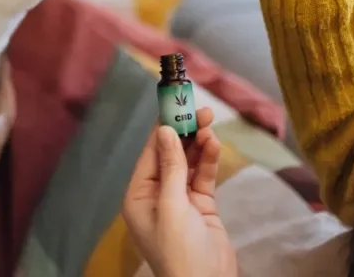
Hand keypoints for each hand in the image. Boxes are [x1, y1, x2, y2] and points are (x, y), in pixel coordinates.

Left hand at [122, 108, 236, 276]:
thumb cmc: (180, 249)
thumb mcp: (172, 206)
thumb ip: (171, 167)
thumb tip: (164, 131)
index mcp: (138, 196)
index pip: (151, 154)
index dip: (164, 129)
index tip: (176, 105)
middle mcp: (156, 194)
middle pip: (170, 155)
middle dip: (185, 133)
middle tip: (201, 111)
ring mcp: (179, 200)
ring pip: (188, 163)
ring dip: (199, 144)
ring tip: (211, 124)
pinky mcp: (200, 205)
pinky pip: (202, 176)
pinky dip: (209, 160)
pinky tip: (215, 144)